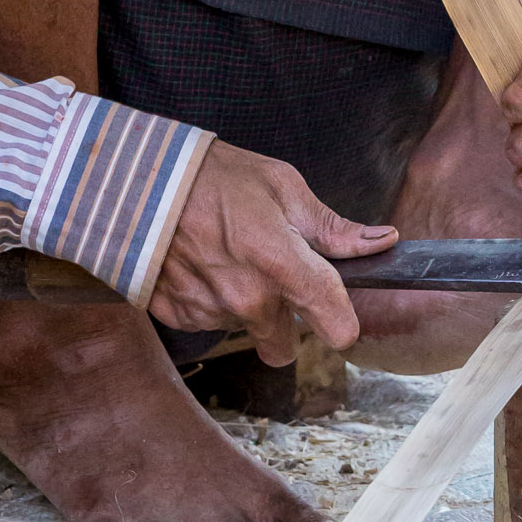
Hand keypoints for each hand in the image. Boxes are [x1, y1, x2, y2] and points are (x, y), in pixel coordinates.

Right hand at [150, 141, 398, 365]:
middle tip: (268, 275)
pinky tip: (201, 264)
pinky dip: (211, 302)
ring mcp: (211, 311)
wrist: (138, 180)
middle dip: (284, 320)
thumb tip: (383, 242)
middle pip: (287, 346)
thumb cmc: (215, 175)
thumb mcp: (282, 186)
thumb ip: (332, 228)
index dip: (341, 322)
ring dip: (244, 306)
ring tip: (227, 256)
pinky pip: (210, 323)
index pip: (337, 327)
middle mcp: (249, 299)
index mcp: (282, 264)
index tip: (334, 310)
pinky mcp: (179, 316)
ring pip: (246, 331)